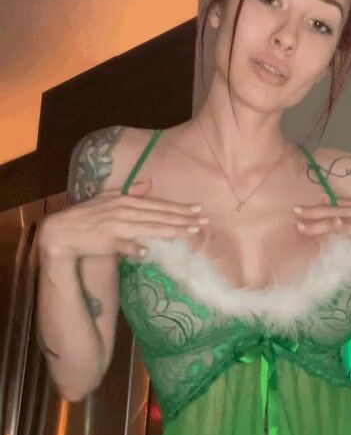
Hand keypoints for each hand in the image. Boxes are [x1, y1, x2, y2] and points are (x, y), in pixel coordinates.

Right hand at [37, 175, 208, 260]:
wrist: (64, 230)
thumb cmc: (88, 214)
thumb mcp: (109, 197)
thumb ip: (131, 191)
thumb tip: (149, 182)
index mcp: (126, 200)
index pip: (158, 205)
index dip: (179, 208)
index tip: (198, 210)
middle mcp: (124, 211)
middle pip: (159, 216)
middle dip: (182, 219)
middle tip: (202, 222)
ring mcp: (116, 226)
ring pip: (148, 228)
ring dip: (169, 231)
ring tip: (188, 233)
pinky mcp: (107, 241)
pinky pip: (124, 246)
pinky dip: (134, 249)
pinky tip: (147, 252)